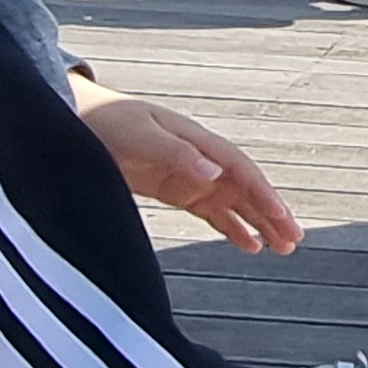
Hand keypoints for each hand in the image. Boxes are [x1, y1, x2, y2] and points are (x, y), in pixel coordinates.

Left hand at [72, 79, 302, 254]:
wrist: (73, 119)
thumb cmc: (105, 121)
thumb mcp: (138, 134)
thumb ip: (175, 153)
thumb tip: (214, 172)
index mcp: (194, 139)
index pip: (238, 167)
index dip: (261, 191)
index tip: (280, 216)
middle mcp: (199, 157)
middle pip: (244, 187)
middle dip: (271, 212)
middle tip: (294, 240)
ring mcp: (189, 175)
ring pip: (234, 202)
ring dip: (259, 223)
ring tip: (282, 248)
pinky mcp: (175, 190)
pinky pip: (213, 212)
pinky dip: (233, 228)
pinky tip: (250, 245)